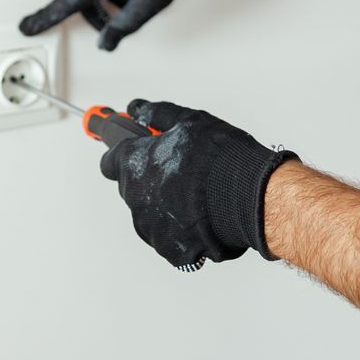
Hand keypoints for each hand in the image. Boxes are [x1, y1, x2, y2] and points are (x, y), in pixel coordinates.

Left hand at [97, 99, 298, 269]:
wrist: (250, 196)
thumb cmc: (220, 158)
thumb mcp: (189, 121)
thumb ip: (156, 114)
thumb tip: (137, 109)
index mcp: (133, 165)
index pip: (109, 161)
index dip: (124, 155)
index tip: (135, 151)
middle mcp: (135, 199)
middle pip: (133, 189)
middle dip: (152, 180)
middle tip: (182, 172)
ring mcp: (151, 227)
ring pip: (151, 215)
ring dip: (167, 207)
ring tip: (199, 195)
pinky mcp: (171, 250)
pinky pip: (170, 239)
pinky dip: (183, 230)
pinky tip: (204, 217)